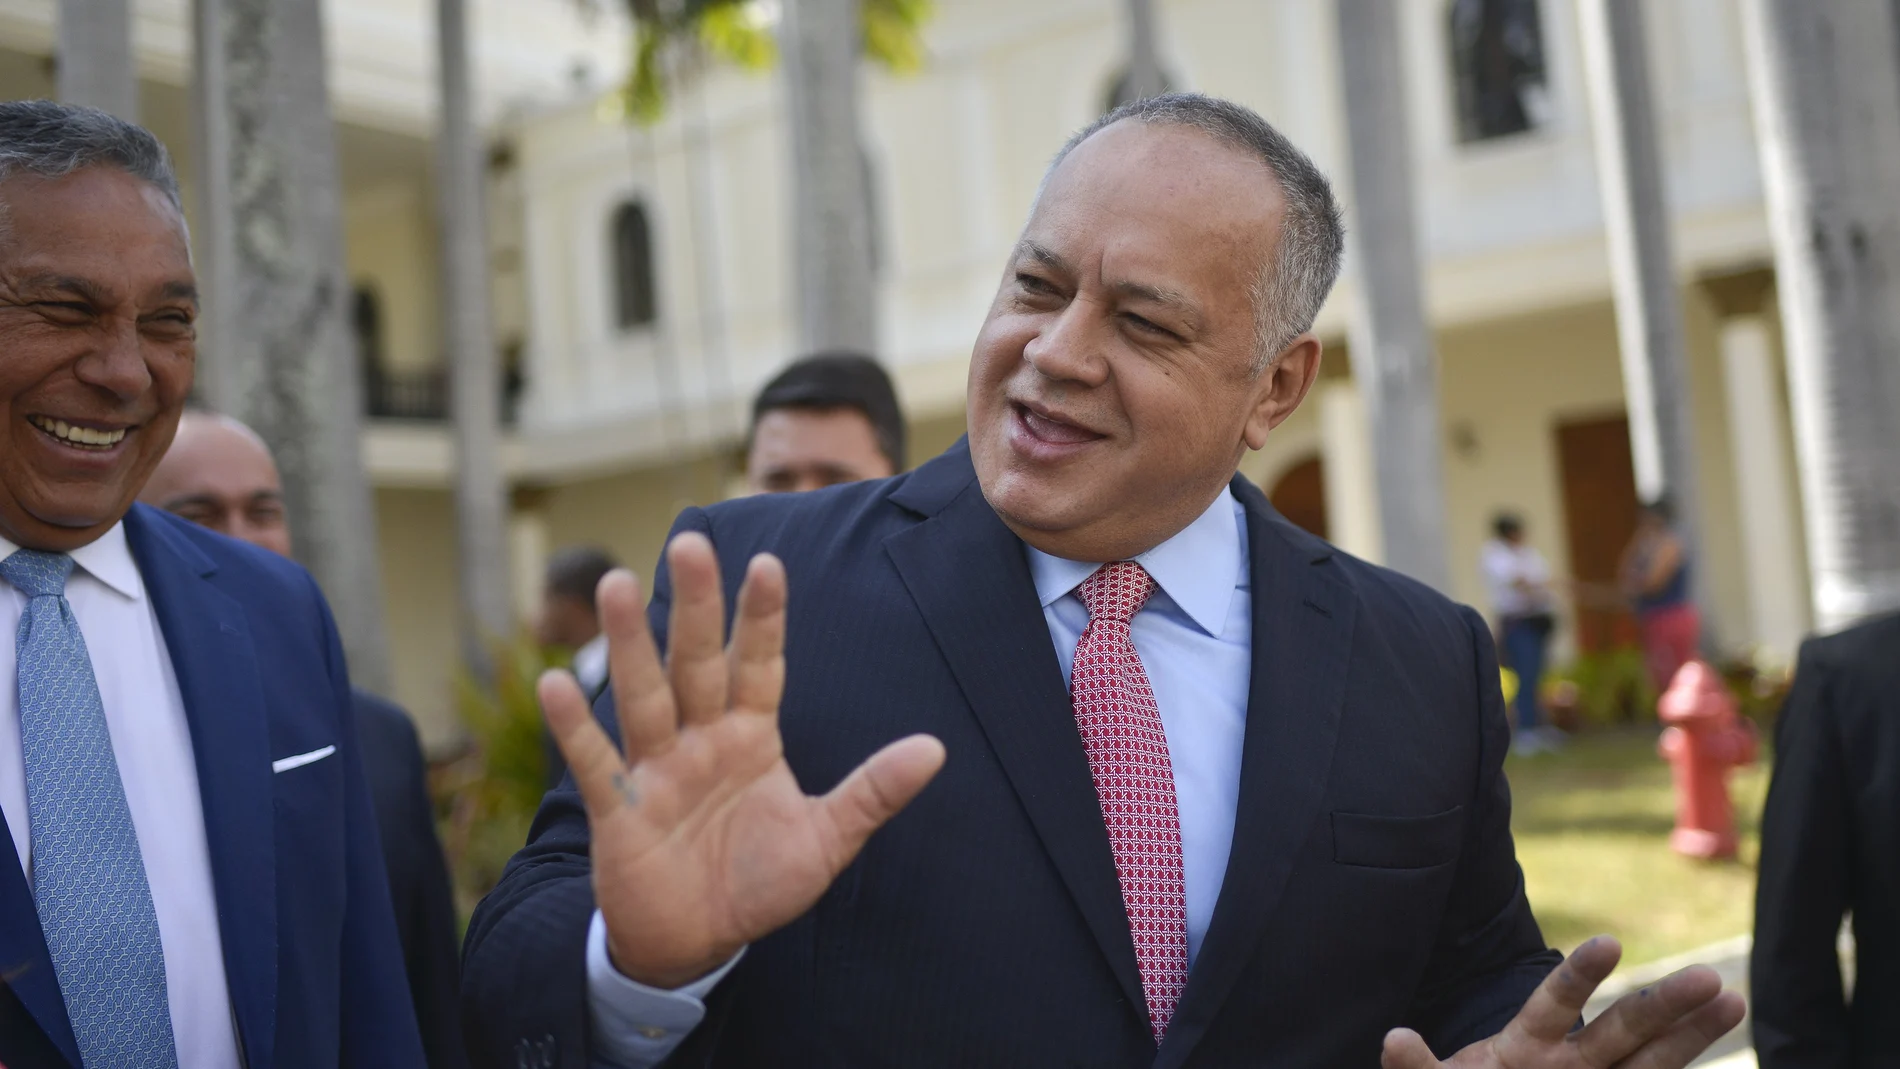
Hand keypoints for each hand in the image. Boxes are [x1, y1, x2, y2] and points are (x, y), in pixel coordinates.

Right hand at [540, 532, 946, 988]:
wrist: (697, 942)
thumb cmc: (759, 883)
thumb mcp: (826, 840)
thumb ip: (873, 792)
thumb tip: (936, 749)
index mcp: (751, 735)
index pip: (760, 665)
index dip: (763, 618)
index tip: (769, 563)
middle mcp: (701, 738)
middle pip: (697, 662)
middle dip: (696, 606)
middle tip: (692, 543)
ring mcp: (657, 768)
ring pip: (645, 695)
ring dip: (632, 644)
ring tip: (619, 584)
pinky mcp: (619, 808)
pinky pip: (596, 761)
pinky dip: (575, 725)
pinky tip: (556, 681)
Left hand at [1382, 937, 1743, 1068]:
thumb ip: (1415, 1068)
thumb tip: (1393, 1039)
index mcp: (1525, 1047)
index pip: (1555, 1004)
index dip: (1578, 976)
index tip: (1609, 943)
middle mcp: (1569, 1065)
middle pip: (1622, 1032)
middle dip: (1662, 1005)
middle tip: (1709, 976)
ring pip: (1651, 1065)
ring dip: (1691, 1037)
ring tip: (1733, 999)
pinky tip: (1722, 1064)